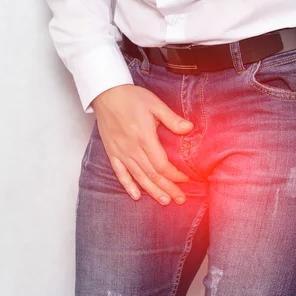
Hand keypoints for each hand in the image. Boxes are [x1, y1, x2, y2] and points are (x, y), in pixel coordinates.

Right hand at [91, 84, 193, 204]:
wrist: (106, 94)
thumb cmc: (131, 97)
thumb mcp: (155, 104)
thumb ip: (172, 119)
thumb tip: (190, 127)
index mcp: (144, 137)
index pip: (162, 164)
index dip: (174, 175)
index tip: (185, 179)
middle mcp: (132, 149)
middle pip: (152, 175)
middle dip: (167, 188)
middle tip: (180, 199)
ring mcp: (121, 152)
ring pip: (138, 177)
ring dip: (152, 191)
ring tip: (164, 201)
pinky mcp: (112, 152)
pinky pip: (120, 173)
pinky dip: (128, 185)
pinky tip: (136, 196)